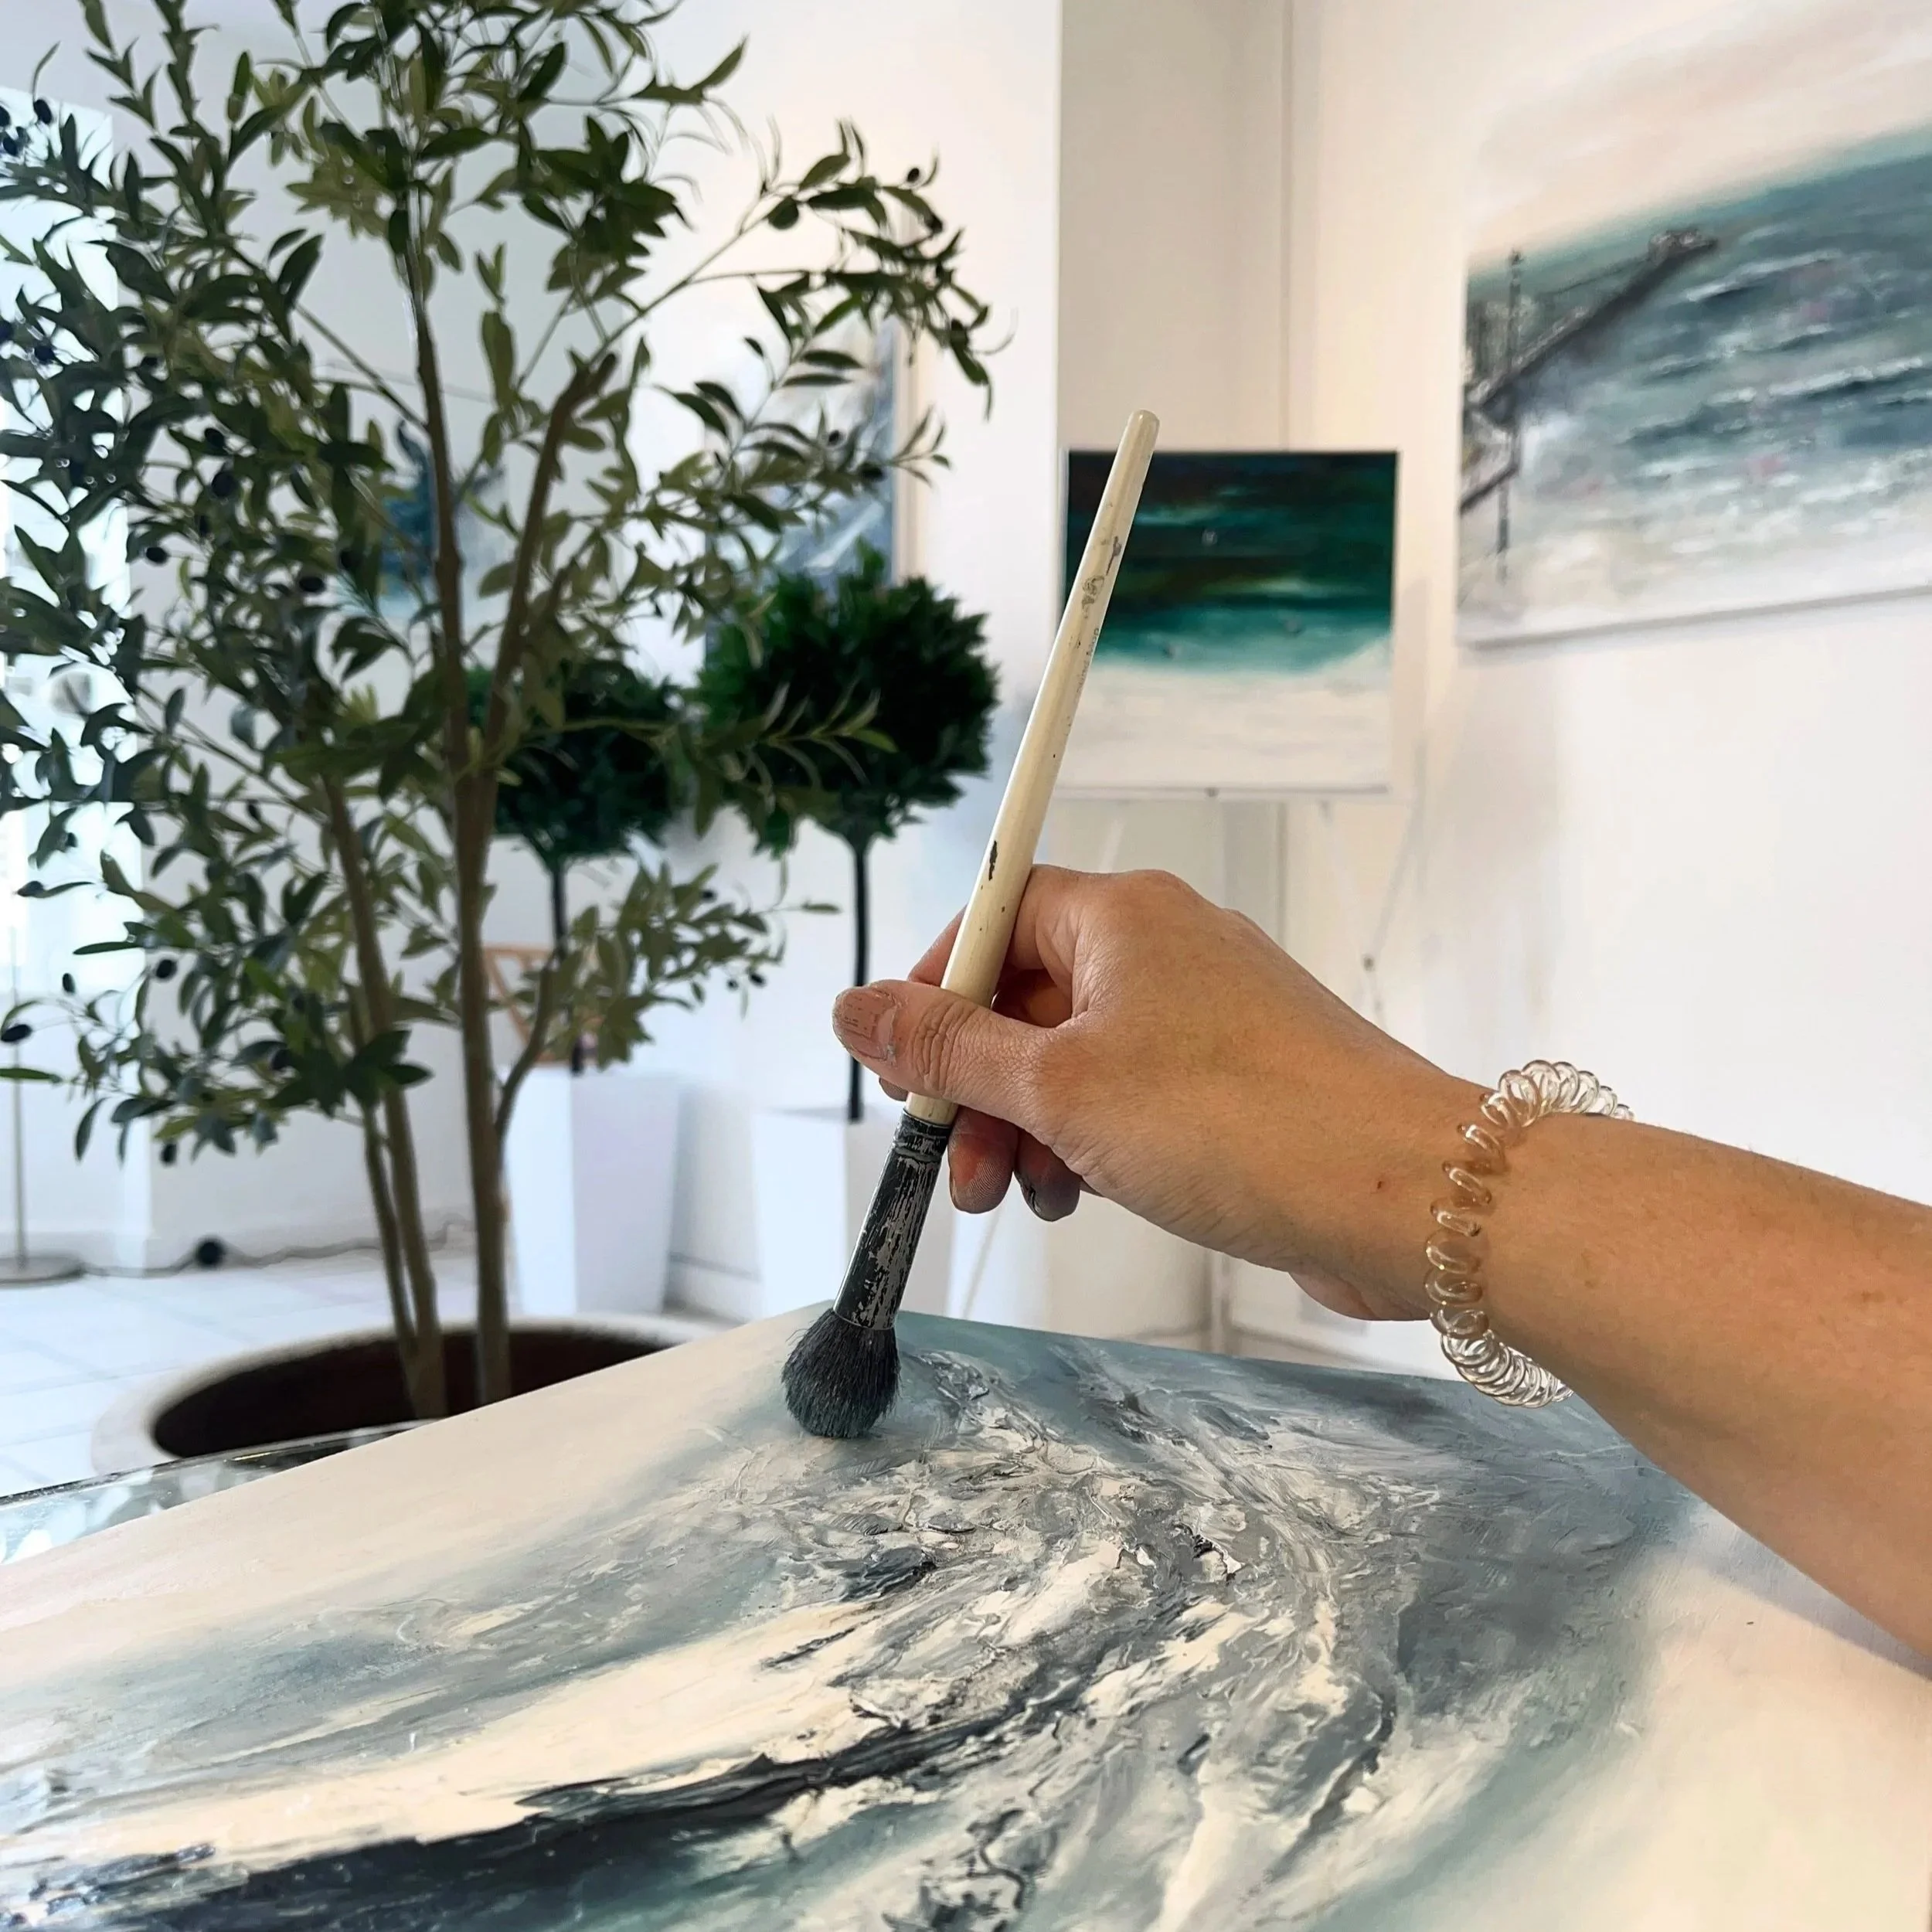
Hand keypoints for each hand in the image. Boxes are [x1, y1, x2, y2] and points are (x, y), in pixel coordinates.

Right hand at [831, 866, 1475, 1321]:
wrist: (1404, 1194)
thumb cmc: (1239, 1122)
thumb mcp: (1057, 1089)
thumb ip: (948, 1050)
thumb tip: (856, 1008)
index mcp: (1122, 915)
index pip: (994, 915)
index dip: (936, 990)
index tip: (903, 1066)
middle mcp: (1166, 948)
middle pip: (1029, 996)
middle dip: (977, 1087)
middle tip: (956, 1166)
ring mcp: (1208, 1015)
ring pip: (1078, 1058)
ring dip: (1028, 1128)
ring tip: (1021, 1198)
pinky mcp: (1240, 1080)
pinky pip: (1133, 1097)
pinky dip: (1092, 1144)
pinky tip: (1083, 1197)